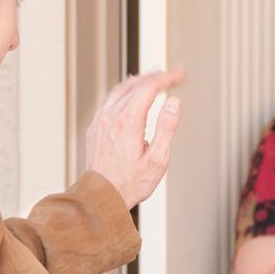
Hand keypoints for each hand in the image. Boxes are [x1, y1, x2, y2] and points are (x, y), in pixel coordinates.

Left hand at [85, 69, 183, 208]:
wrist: (101, 198)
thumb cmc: (131, 184)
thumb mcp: (157, 160)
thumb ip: (166, 128)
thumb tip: (174, 102)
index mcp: (128, 122)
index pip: (149, 87)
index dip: (167, 78)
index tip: (180, 75)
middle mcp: (111, 117)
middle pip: (135, 84)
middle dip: (156, 76)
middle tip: (173, 76)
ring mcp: (100, 121)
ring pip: (120, 89)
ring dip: (139, 80)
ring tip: (155, 79)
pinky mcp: (94, 127)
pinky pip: (109, 100)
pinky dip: (124, 91)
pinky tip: (131, 94)